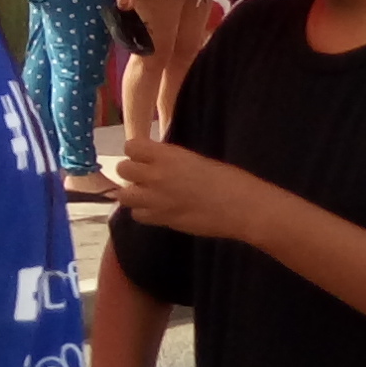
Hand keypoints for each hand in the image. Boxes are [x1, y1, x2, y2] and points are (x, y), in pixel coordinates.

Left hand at [107, 136, 282, 241]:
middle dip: (132, 172)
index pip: (131, 146)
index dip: (137, 151)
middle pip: (123, 169)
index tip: (146, 155)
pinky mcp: (161, 220)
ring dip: (134, 193)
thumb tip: (158, 163)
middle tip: (146, 176)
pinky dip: (144, 212)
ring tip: (148, 194)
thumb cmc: (230, 180)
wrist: (242, 208)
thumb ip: (172, 161)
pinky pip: (137, 215)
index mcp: (168, 156)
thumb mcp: (197, 161)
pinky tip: (158, 210)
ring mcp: (156, 200)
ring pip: (124, 195)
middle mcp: (156, 176)